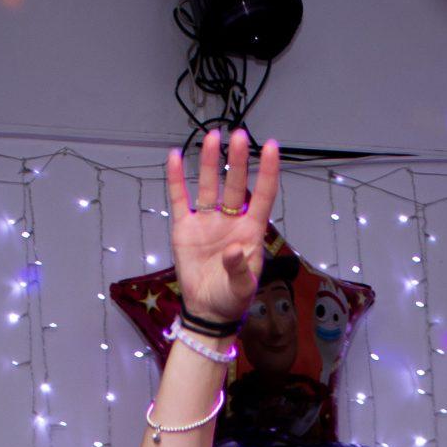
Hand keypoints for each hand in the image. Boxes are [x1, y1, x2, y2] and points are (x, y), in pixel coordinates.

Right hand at [166, 128, 281, 327]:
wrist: (207, 312)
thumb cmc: (232, 300)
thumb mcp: (242, 288)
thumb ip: (239, 270)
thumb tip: (233, 249)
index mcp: (250, 232)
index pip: (263, 196)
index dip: (268, 172)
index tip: (272, 147)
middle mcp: (230, 221)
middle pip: (235, 185)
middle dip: (238, 160)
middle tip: (239, 135)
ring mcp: (207, 223)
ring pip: (209, 186)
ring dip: (211, 162)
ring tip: (213, 137)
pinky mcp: (185, 229)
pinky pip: (180, 199)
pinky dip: (176, 179)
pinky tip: (174, 158)